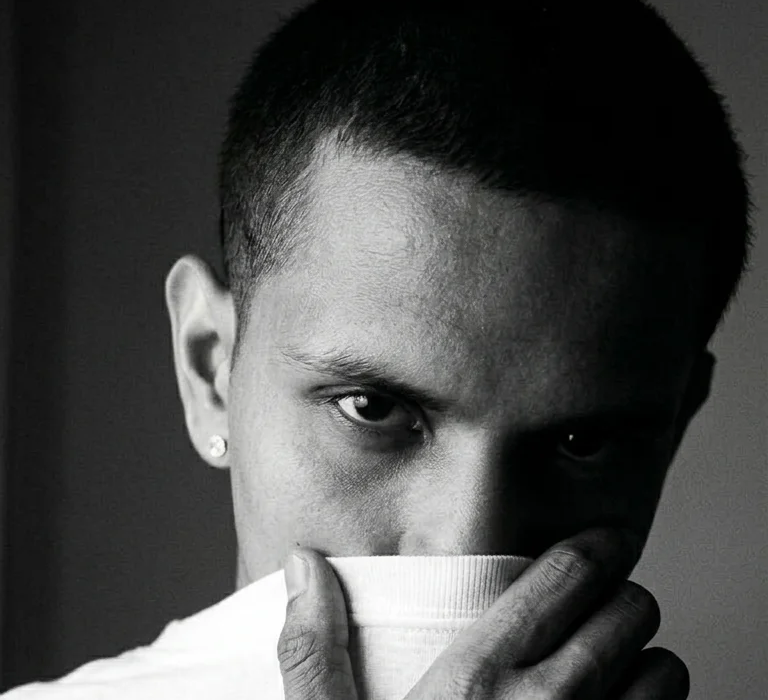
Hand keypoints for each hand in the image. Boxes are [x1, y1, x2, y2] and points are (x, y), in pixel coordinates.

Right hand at [277, 527, 689, 698]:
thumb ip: (314, 649)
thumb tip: (304, 562)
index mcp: (477, 681)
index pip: (565, 577)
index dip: (594, 548)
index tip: (603, 542)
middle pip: (629, 613)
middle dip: (625, 599)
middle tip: (609, 603)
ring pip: (666, 672)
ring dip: (651, 658)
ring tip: (622, 662)